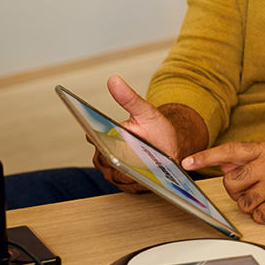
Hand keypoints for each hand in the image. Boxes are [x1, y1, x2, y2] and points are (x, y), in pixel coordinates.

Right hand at [91, 74, 184, 193]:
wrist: (171, 147)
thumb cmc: (155, 128)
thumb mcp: (144, 111)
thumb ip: (129, 97)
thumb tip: (113, 79)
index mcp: (105, 136)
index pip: (93, 137)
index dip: (94, 136)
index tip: (98, 134)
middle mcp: (106, 155)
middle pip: (102, 159)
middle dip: (112, 157)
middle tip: (122, 154)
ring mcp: (115, 171)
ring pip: (113, 174)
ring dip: (124, 171)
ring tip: (135, 167)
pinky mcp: (127, 184)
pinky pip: (126, 185)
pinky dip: (134, 182)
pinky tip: (143, 178)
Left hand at [184, 142, 264, 223]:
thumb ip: (253, 160)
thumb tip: (224, 163)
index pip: (230, 151)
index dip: (206, 157)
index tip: (187, 162)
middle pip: (231, 183)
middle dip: (238, 192)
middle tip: (256, 192)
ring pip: (244, 203)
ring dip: (254, 207)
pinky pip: (259, 216)